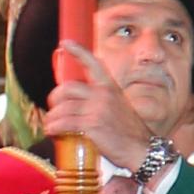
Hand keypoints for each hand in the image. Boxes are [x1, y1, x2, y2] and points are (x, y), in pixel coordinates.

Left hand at [41, 39, 151, 176]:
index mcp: (110, 88)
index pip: (93, 64)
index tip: (65, 43)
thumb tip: (82, 104)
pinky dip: (54, 127)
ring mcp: (97, 109)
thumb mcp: (120, 108)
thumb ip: (102, 102)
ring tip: (51, 125)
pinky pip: (63, 123)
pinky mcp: (91, 125)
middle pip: (67, 88)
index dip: (77, 51)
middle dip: (55, 98)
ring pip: (62, 108)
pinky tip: (53, 132)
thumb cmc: (131, 133)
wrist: (142, 149)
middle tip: (53, 108)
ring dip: (52, 118)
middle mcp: (103, 95)